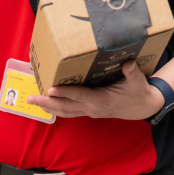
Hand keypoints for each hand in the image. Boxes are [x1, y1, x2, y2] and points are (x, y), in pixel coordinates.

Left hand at [27, 62, 163, 119]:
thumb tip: (128, 64)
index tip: (49, 89)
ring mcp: (90, 111)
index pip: (79, 95)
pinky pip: (70, 110)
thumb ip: (133, 73)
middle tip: (30, 99)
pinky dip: (57, 106)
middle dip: (47, 103)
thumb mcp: (139, 82)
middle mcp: (92, 108)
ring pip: (65, 110)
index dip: (64, 92)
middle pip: (65, 107)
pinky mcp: (90, 110)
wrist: (143, 107)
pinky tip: (48, 102)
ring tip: (33, 101)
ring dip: (48, 107)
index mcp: (102, 100)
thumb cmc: (139, 92)